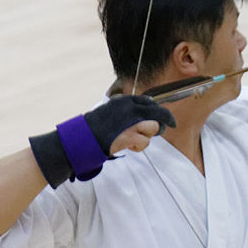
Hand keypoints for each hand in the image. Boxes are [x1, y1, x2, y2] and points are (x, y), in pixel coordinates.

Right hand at [29, 95, 175, 187]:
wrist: (80, 140)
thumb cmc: (94, 129)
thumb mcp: (111, 114)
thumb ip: (127, 114)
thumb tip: (146, 119)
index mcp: (124, 101)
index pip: (149, 102)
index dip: (160, 112)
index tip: (167, 119)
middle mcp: (128, 108)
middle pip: (157, 113)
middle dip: (161, 123)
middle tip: (163, 129)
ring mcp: (129, 121)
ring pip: (152, 128)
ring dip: (146, 137)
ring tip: (132, 141)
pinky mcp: (128, 135)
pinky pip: (144, 142)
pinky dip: (138, 146)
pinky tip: (128, 146)